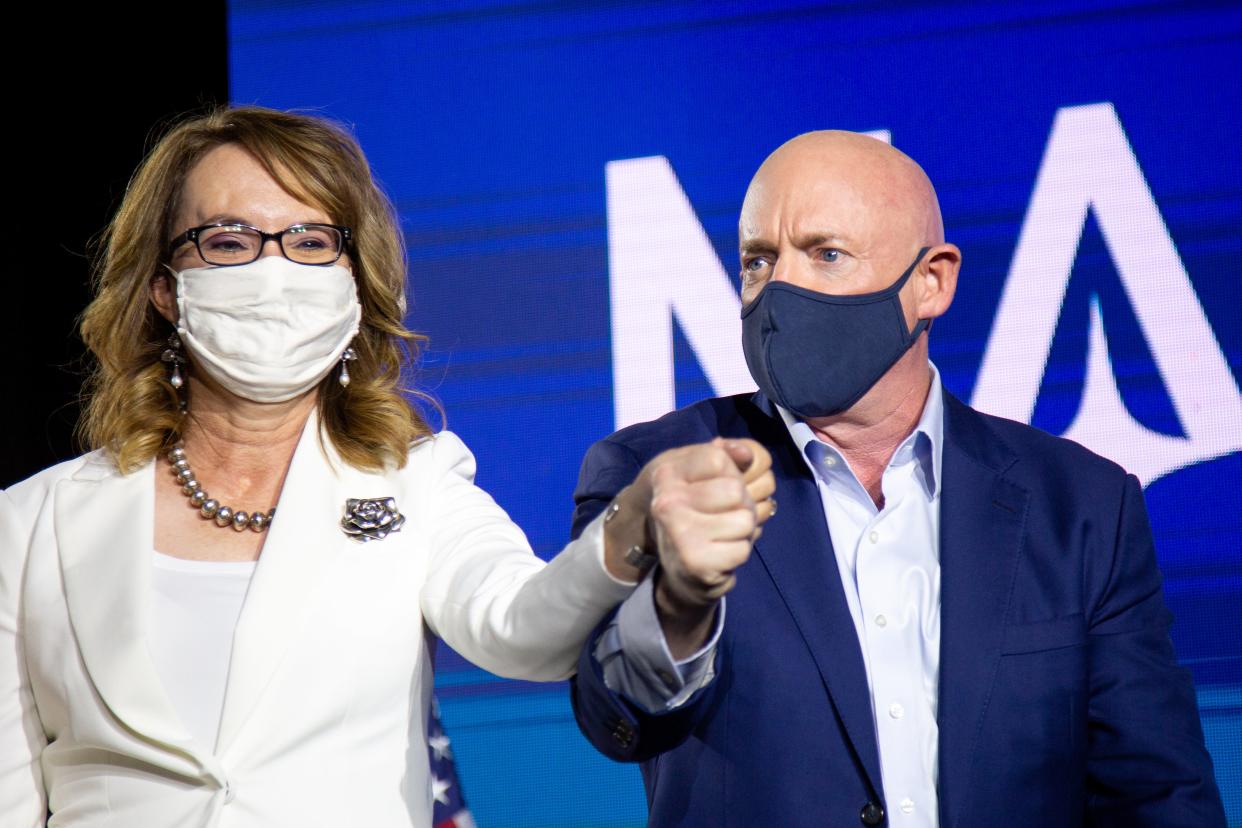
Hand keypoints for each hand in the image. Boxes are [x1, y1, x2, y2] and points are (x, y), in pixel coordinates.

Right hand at [640, 439, 773, 656]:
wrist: (674, 563)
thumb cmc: (692, 509)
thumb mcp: (698, 473)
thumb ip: (724, 454)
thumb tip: (747, 453)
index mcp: (666, 474)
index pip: (719, 460)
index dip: (730, 472)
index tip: (715, 485)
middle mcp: (668, 502)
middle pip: (736, 490)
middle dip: (741, 503)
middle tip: (724, 514)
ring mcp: (680, 533)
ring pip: (746, 520)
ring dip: (742, 530)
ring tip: (723, 533)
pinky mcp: (695, 562)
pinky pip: (743, 549)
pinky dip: (737, 552)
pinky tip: (719, 553)